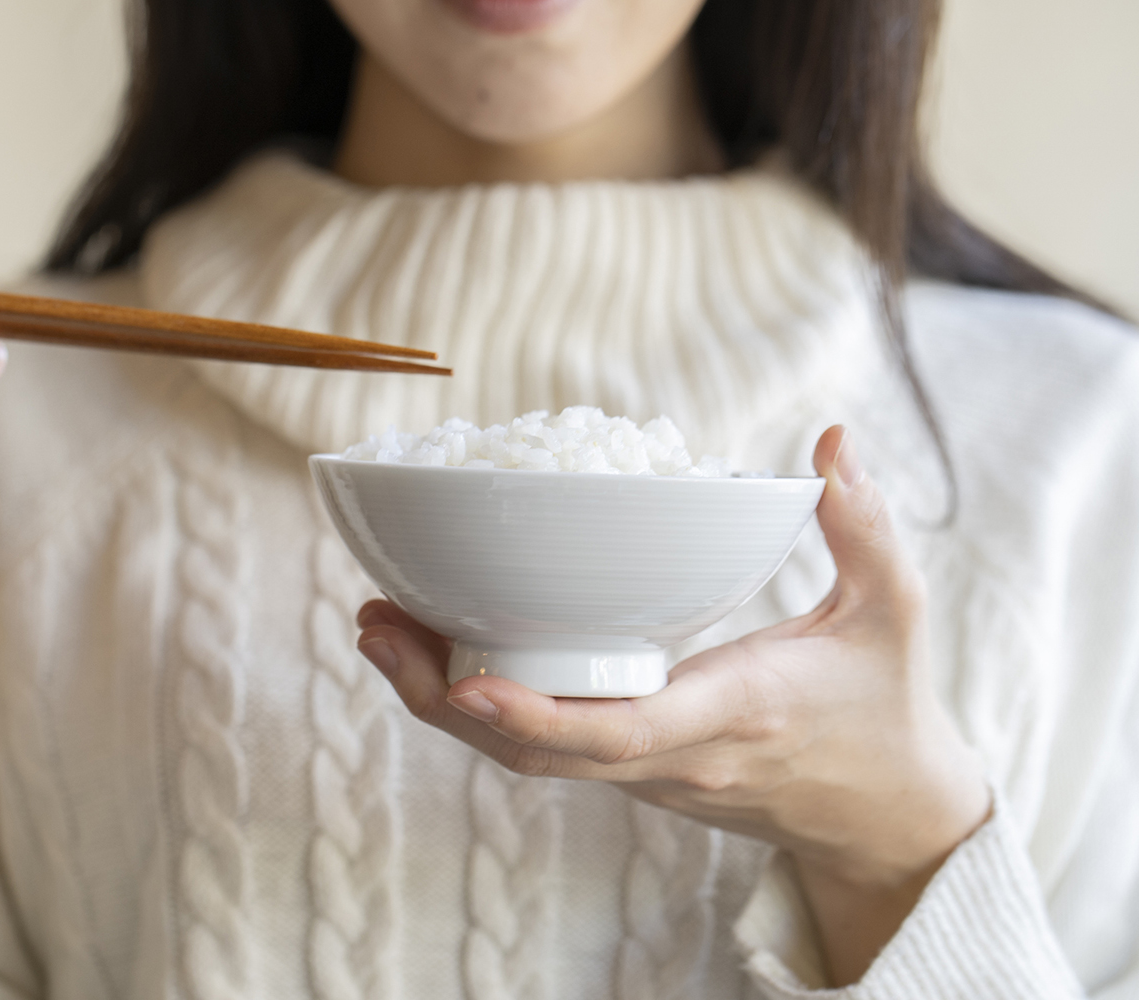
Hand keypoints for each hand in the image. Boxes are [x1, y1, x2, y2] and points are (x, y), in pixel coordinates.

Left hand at [354, 426, 990, 983]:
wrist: (884, 814)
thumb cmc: (883, 705)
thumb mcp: (895, 611)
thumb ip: (866, 525)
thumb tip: (832, 442)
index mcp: (733, 714)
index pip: (621, 733)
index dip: (536, 713)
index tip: (462, 678)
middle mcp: (673, 757)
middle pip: (537, 752)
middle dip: (443, 699)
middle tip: (373, 623)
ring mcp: (645, 774)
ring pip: (525, 756)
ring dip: (442, 701)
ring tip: (376, 628)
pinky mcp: (630, 771)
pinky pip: (542, 747)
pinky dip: (479, 705)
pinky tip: (433, 649)